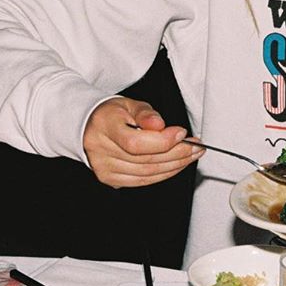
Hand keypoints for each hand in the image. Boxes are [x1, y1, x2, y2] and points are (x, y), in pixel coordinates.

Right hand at [83, 97, 202, 187]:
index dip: (163, 141)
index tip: (182, 133)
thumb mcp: (129, 104)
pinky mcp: (110, 179)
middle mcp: (100, 150)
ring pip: (147, 173)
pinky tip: (176, 165)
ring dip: (175, 165)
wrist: (90, 127)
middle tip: (196, 146)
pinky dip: (163, 174)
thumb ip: (146, 114)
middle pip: (145, 159)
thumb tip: (160, 126)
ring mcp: (104, 168)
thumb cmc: (113, 114)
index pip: (135, 143)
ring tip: (191, 155)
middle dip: (177, 153)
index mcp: (104, 126)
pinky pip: (143, 180)